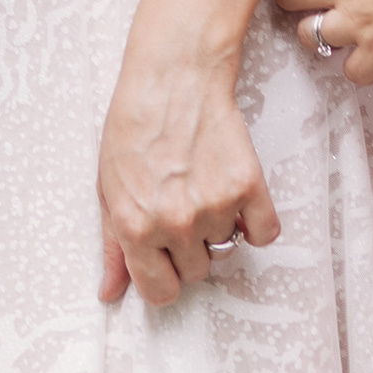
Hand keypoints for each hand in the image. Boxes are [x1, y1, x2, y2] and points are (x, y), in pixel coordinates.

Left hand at [96, 29, 280, 306]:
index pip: (161, 293)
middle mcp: (175, 224)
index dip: (163, 277)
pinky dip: (255, 221)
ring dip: (217, 227)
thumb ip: (112, 247)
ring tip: (201, 185)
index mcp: (135, 228)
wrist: (172, 78)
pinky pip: (264, 233)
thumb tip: (109, 293)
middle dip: (188, 247)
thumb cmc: (133, 128)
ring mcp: (214, 206)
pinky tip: (234, 194)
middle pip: (197, 272)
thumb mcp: (108, 189)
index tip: (165, 260)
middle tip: (180, 205)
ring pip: (226, 248)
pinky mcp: (248, 186)